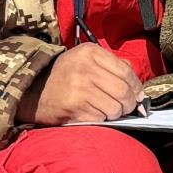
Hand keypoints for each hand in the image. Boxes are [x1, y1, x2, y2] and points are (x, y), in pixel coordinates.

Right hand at [18, 44, 143, 124]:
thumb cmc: (65, 76)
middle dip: (129, 104)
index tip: (139, 97)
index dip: (137, 87)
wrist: (33, 91)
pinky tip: (92, 114)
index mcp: (90, 52)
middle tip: (125, 108)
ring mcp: (79, 88)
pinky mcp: (74, 107)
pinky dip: (101, 120)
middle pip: (123, 92)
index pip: (126, 71)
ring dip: (115, 114)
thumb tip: (140, 90)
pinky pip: (100, 119)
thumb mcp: (86, 61)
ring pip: (114, 108)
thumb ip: (113, 67)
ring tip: (106, 111)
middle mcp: (85, 68)